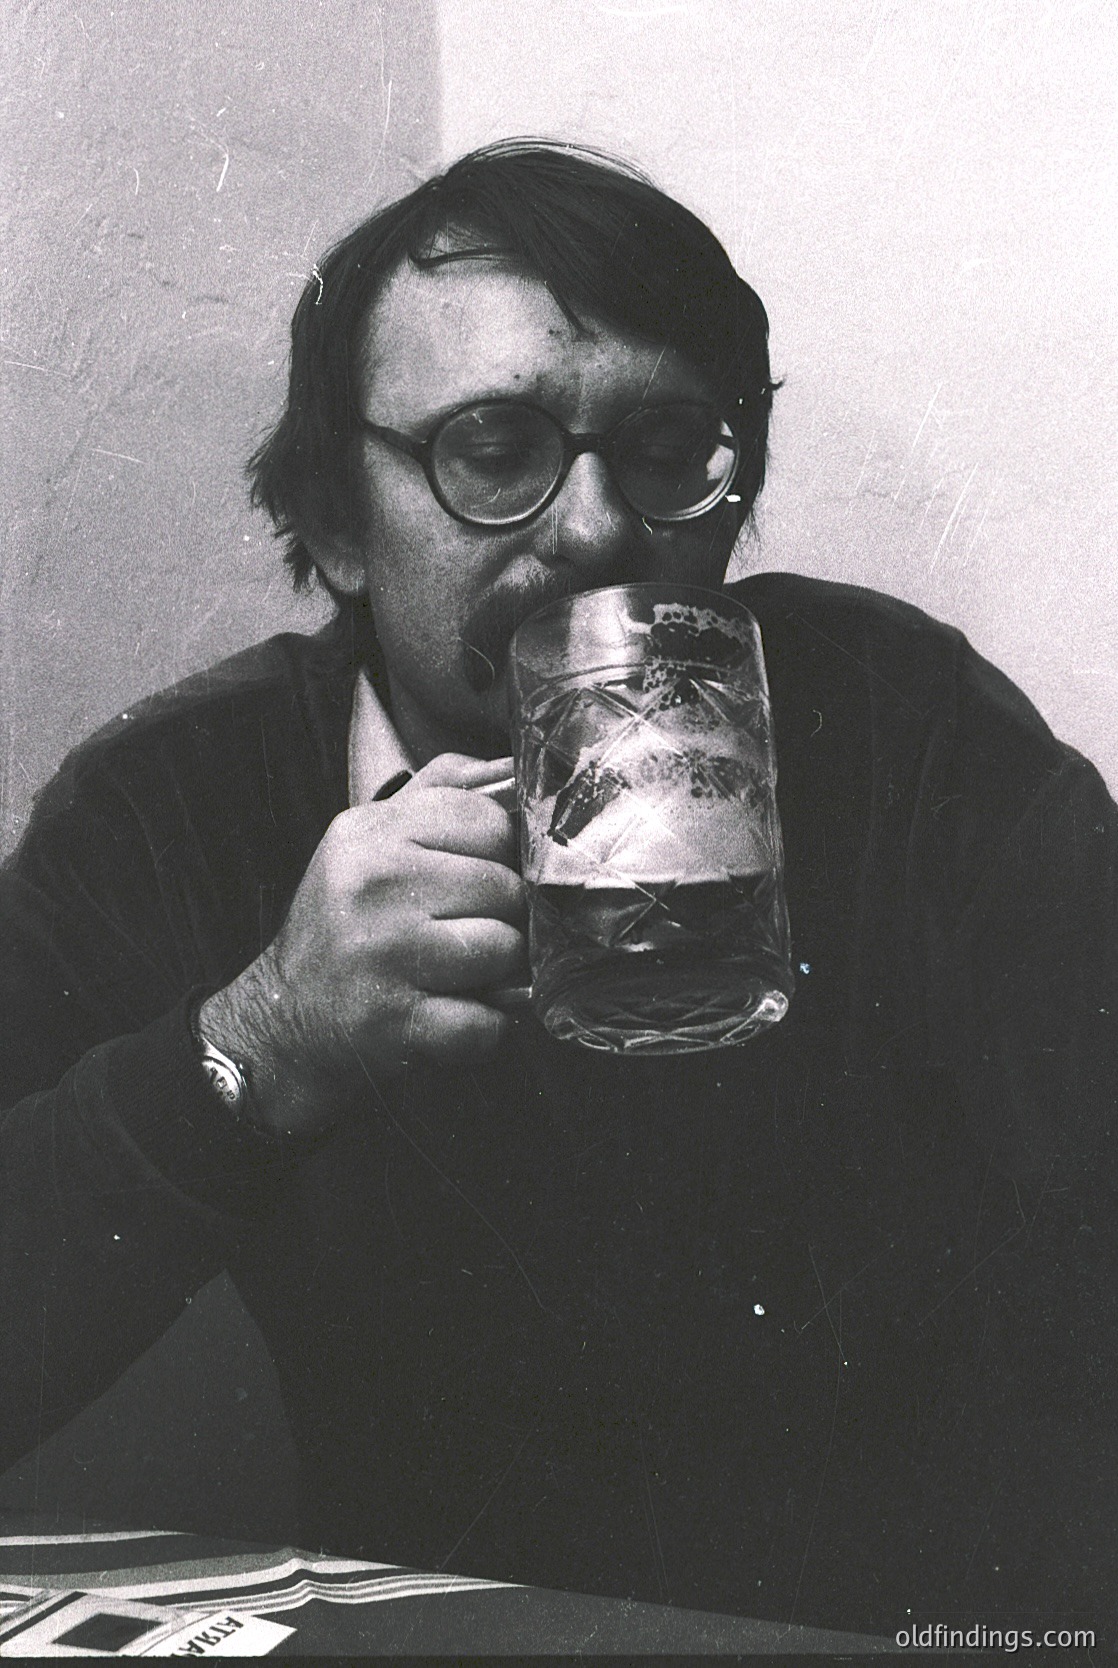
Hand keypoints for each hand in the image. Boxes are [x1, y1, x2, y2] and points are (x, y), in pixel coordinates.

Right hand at [199, 755, 525, 1135]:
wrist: (284, 1018)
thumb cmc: (346, 924)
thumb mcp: (372, 842)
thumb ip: (440, 793)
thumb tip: (512, 765)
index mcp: (370, 832)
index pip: (488, 820)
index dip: (503, 856)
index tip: (480, 882)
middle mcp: (372, 884)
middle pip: (504, 888)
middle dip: (504, 919)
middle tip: (470, 935)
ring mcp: (382, 954)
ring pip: (504, 950)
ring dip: (499, 973)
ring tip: (463, 974)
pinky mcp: (394, 1021)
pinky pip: (487, 1023)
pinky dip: (485, 1028)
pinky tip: (453, 1015)